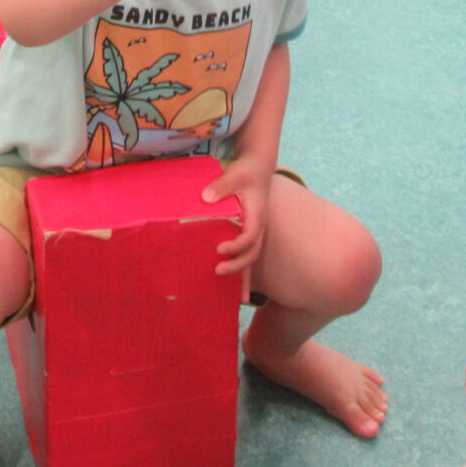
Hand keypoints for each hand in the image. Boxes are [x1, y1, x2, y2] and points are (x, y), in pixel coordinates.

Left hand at [202, 158, 272, 290]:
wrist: (259, 167)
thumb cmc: (247, 171)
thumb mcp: (235, 174)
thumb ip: (222, 186)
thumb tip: (206, 197)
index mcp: (256, 216)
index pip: (249, 237)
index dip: (236, 246)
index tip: (219, 249)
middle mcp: (259, 227)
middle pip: (252, 253)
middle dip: (238, 266)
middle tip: (218, 270)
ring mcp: (256, 232)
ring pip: (252, 259)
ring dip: (245, 277)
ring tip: (240, 299)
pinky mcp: (250, 232)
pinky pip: (247, 255)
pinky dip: (244, 272)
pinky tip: (239, 288)